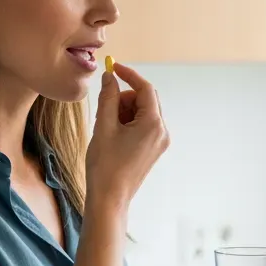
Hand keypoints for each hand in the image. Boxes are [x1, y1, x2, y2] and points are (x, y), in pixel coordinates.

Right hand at [85, 62, 169, 210]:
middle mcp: (162, 131)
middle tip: (103, 110)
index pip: (145, 88)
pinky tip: (113, 135)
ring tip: (106, 128)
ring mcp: (160, 141)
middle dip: (123, 98)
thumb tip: (109, 76)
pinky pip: (143, 125)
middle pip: (144, 99)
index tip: (112, 67)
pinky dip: (128, 123)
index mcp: (153, 124)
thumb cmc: (105, 165)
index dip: (128, 74)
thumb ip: (108, 97)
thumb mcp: (103, 126)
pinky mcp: (154, 149)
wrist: (110, 198)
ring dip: (124, 111)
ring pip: (142, 112)